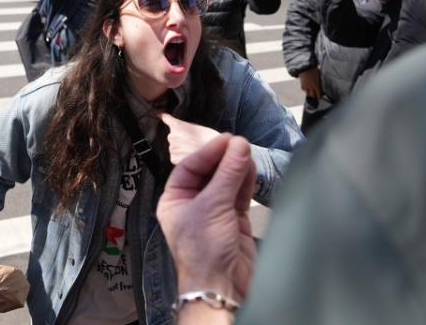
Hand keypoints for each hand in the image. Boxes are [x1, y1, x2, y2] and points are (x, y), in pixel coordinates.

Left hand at [157, 134, 256, 302]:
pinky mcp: (234, 220)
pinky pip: (239, 194)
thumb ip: (228, 173)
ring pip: (226, 182)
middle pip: (209, 172)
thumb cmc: (204, 252)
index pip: (190, 167)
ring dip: (237, 168)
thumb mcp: (213, 206)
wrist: (222, 286)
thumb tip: (239, 146)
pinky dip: (246, 181)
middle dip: (224, 158)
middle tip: (240, 143)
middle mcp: (192, 204)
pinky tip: (251, 168)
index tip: (227, 139)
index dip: (208, 152)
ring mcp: (214, 212)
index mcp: (174, 200)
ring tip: (247, 153)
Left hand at [160, 113, 219, 164]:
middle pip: (173, 136)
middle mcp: (171, 136)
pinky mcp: (174, 159)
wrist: (216, 152)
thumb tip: (183, 129)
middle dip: (180, 139)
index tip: (159, 115)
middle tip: (193, 142)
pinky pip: (175, 157)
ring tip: (194, 150)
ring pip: (174, 147)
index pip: (166, 118)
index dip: (164, 117)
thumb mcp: (199, 127)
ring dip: (181, 149)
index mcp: (177, 125)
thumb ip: (187, 127)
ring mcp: (172, 148)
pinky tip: (191, 156)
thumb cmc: (211, 139)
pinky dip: (181, 157)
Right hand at [298, 67, 322, 99]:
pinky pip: (303, 89)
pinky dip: (305, 90)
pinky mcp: (302, 84)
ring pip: (308, 94)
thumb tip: (323, 80)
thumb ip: (321, 79)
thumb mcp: (319, 74)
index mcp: (317, 85)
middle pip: (313, 95)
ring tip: (312, 93)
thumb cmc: (314, 69)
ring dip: (310, 94)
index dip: (320, 96)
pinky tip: (307, 88)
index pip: (319, 94)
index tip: (322, 95)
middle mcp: (311, 87)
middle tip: (317, 95)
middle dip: (316, 96)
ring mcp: (306, 86)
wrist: (305, 66)